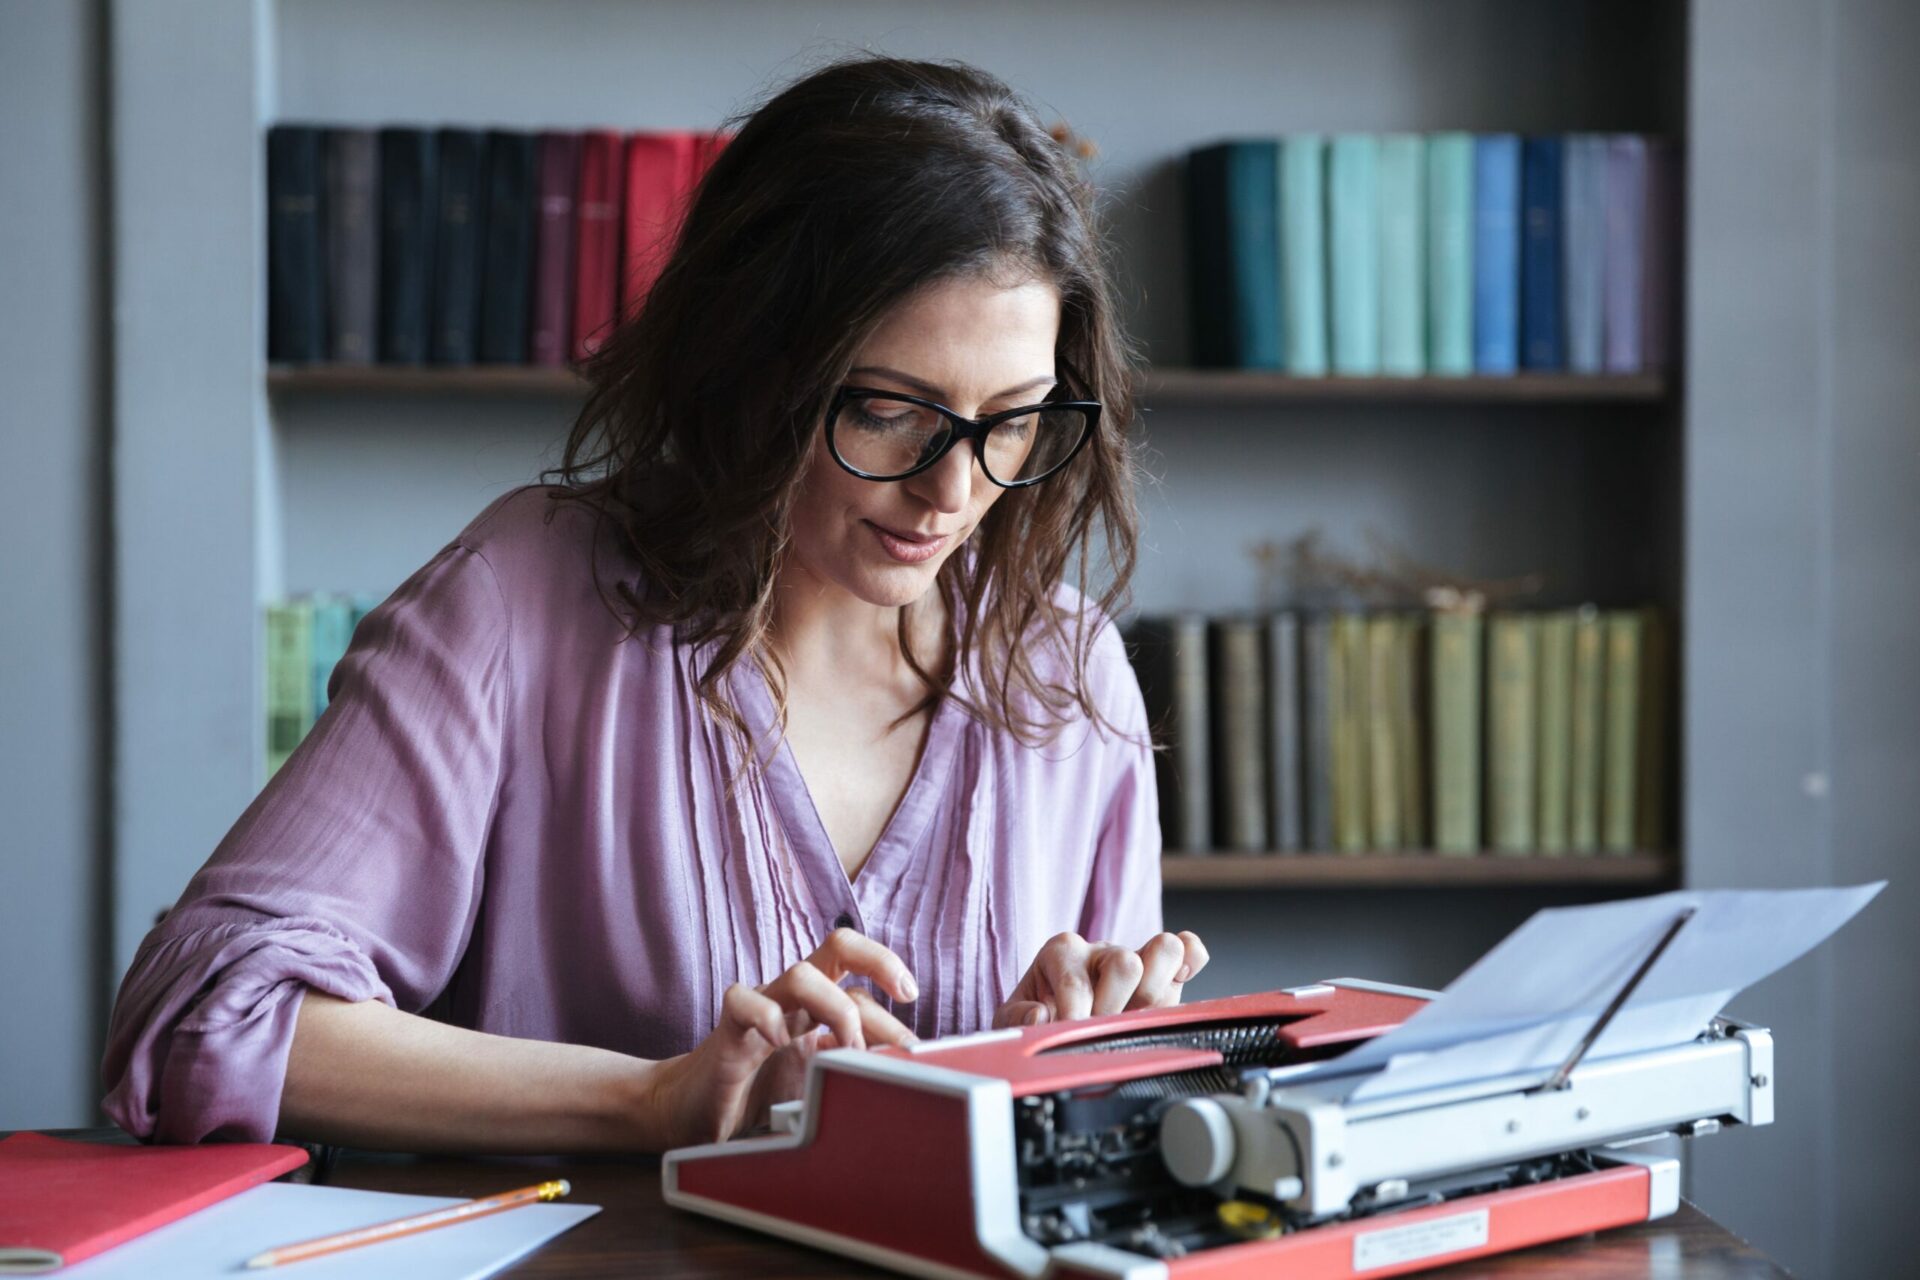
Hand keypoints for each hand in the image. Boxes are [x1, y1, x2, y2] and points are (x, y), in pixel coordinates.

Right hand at [643, 928, 918, 1147]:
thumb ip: (854, 1075)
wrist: (690, 1113)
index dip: (894, 1001)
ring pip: (799, 974)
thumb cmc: (758, 1097)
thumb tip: (905, 1079)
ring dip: (835, 1007)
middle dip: (879, 960)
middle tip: (906, 996)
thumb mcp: (819, 1086)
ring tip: (848, 1049)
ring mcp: (759, 1011)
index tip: (916, 1029)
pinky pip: (743, 1001)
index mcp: (816, 1008)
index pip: (860, 981)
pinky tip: (781, 1044)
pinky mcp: (727, 1032)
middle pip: (837, 948)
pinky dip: (766, 1016)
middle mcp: (792, 1000)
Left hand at [992, 930, 1209, 1028]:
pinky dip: (1192, 961)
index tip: (1071, 1038)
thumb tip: (1040, 1018)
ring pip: (1163, 951)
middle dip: (1115, 1009)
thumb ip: (1017, 1019)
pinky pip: (1188, 950)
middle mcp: (1101, 950)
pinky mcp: (1162, 972)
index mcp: (1062, 952)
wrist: (1054, 1010)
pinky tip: (1183, 978)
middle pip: (1124, 963)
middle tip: (1102, 1030)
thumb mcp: (1011, 1019)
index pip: (1075, 983)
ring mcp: (1135, 957)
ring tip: (1137, 1017)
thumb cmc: (1036, 1012)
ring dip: (1155, 992)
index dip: (1075, 1018)